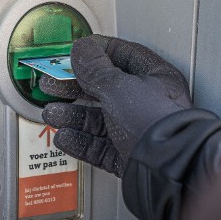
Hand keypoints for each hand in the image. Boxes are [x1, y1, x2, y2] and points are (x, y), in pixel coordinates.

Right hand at [40, 34, 192, 176]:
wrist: (168, 170)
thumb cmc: (156, 122)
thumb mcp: (119, 87)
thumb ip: (96, 68)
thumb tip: (81, 50)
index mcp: (156, 78)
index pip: (123, 55)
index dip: (96, 52)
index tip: (74, 53)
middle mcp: (148, 103)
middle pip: (105, 89)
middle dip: (75, 86)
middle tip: (53, 84)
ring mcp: (138, 131)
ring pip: (99, 120)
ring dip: (72, 115)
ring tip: (53, 113)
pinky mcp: (128, 157)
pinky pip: (99, 147)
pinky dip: (79, 142)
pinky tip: (65, 137)